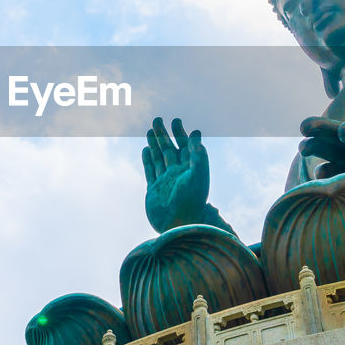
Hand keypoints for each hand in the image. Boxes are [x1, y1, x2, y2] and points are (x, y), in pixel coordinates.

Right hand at [143, 117, 209, 232]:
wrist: (178, 225)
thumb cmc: (191, 201)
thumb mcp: (198, 175)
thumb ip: (198, 154)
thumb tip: (196, 134)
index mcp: (191, 170)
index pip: (185, 147)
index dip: (181, 133)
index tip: (175, 120)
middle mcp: (178, 175)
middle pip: (170, 149)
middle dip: (164, 134)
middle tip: (158, 119)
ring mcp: (165, 182)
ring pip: (159, 158)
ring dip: (155, 144)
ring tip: (150, 130)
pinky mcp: (154, 191)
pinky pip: (150, 171)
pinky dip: (148, 160)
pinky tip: (146, 149)